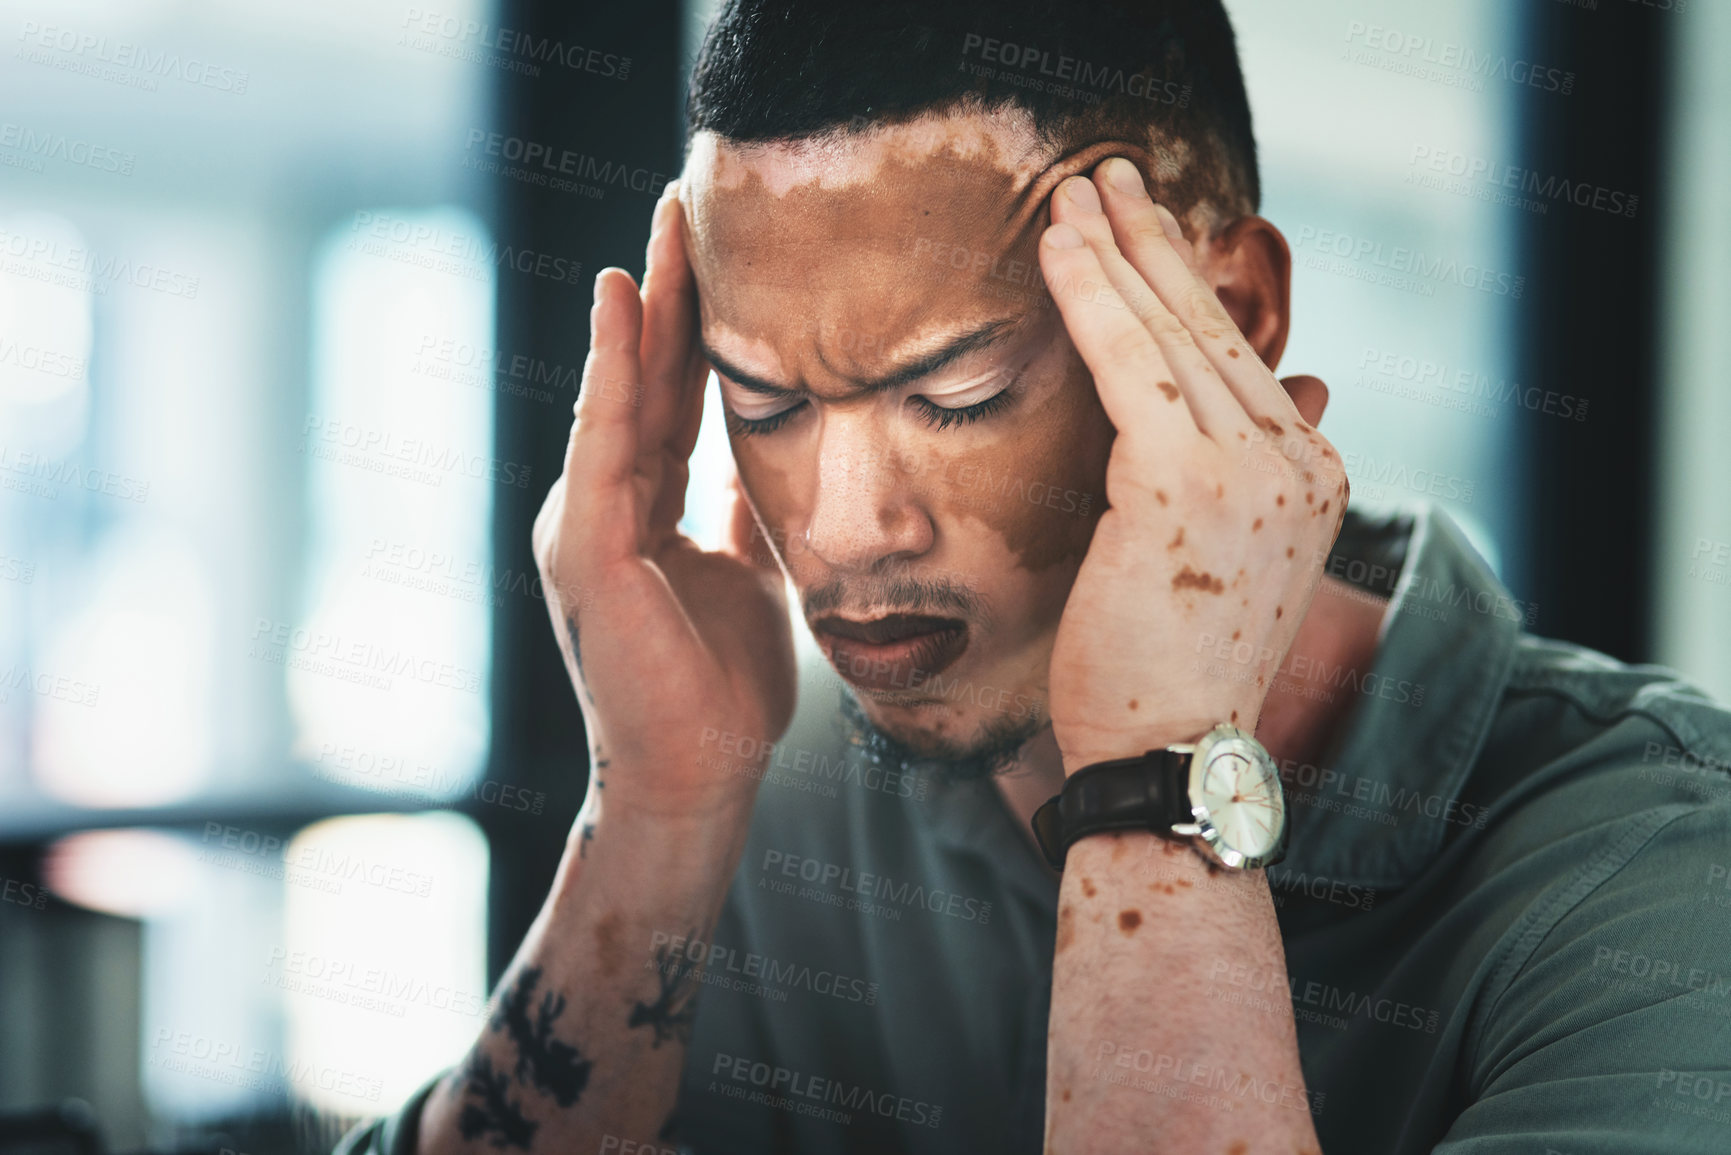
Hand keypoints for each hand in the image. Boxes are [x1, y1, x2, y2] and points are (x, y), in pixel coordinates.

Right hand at [531, 184, 797, 816]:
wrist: (698, 775)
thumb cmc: (721, 687)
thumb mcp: (749, 574)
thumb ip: (747, 509)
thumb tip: (778, 449)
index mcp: (642, 512)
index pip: (671, 399)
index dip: (693, 326)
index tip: (719, 252)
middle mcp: (605, 506)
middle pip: (642, 381)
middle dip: (666, 293)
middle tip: (686, 203)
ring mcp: (586, 525)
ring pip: (619, 395)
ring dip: (640, 308)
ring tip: (659, 228)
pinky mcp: (585, 548)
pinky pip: (601, 441)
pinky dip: (609, 369)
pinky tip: (621, 305)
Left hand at [1040, 158, 1347, 771]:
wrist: (1169, 755)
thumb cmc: (1170, 672)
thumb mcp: (1224, 558)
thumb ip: (1247, 468)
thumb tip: (1300, 385)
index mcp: (1311, 477)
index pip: (1239, 360)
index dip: (1185, 287)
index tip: (1148, 232)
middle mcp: (1297, 461)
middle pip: (1212, 329)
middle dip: (1154, 244)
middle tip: (1110, 177)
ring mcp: (1252, 468)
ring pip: (1169, 332)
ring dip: (1115, 250)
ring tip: (1074, 193)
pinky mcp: (1186, 479)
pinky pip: (1127, 362)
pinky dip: (1089, 296)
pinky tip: (1056, 247)